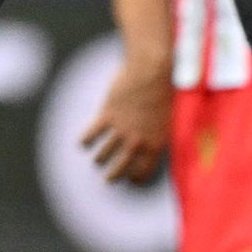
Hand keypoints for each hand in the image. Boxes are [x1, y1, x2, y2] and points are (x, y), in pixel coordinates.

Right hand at [79, 56, 172, 183]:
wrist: (151, 71)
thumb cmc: (164, 90)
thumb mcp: (169, 118)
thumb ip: (160, 133)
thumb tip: (155, 141)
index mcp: (156, 143)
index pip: (144, 171)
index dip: (137, 178)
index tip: (131, 180)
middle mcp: (137, 141)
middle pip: (121, 167)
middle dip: (114, 175)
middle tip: (108, 179)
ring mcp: (121, 129)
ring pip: (104, 152)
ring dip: (99, 159)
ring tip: (97, 160)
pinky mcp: (108, 115)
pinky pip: (92, 133)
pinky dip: (85, 140)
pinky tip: (82, 143)